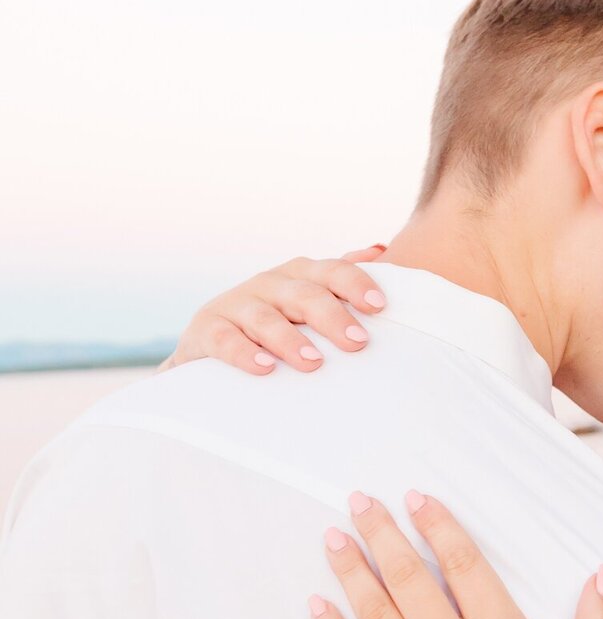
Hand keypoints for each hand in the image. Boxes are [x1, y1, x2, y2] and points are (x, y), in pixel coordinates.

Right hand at [162, 247, 388, 375]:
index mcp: (300, 275)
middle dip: (332, 316)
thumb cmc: (276, 324)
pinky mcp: (208, 328)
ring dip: (290, 340)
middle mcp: (269, 284)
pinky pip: (225, 339)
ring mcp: (236, 304)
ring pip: (266, 319)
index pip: (332, 272)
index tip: (379, 306)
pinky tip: (265, 367)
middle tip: (357, 341)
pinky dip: (244, 353)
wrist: (212, 346)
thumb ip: (340, 280)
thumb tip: (380, 250)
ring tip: (313, 361)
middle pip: (304, 295)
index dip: (355, 285)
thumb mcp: (306, 301)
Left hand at [308, 492, 602, 618]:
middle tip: (360, 499)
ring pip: (378, 616)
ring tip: (333, 536)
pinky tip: (317, 606)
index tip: (418, 498)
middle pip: (411, 579)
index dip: (439, 526)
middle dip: (383, 533)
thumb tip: (599, 575)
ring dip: (352, 571)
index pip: (465, 566)